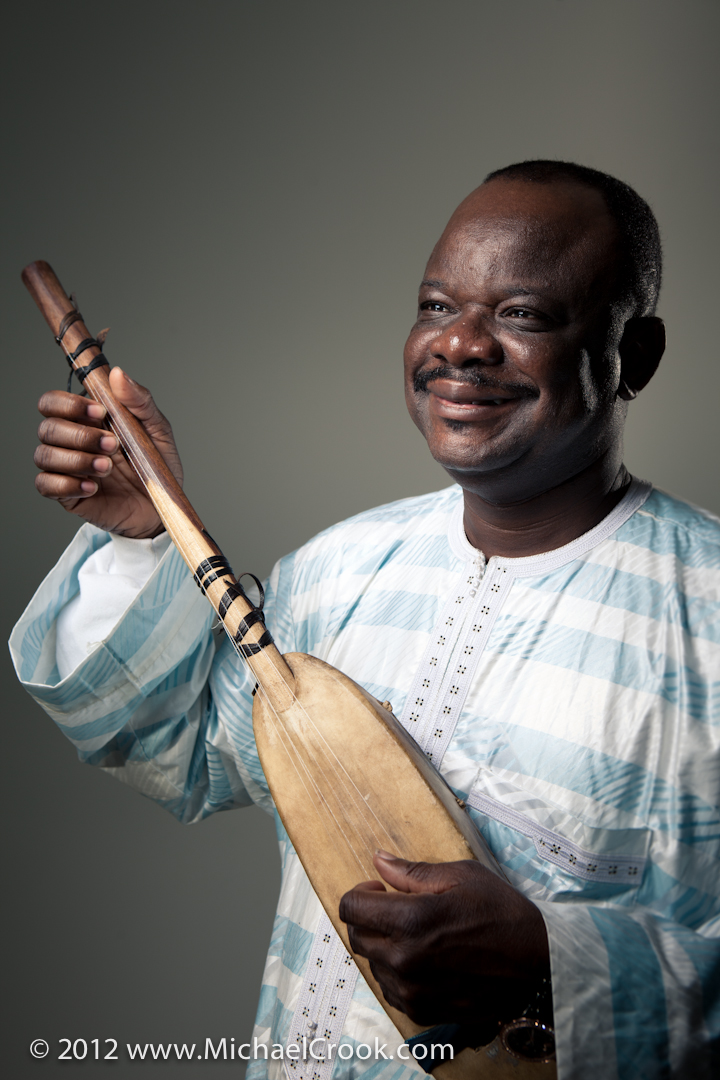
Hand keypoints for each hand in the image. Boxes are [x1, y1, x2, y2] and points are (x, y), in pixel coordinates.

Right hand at [34, 368, 182, 537]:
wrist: (161, 506)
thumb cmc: (155, 466)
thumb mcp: (157, 430)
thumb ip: (139, 401)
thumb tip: (118, 373)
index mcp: (86, 420)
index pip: (53, 402)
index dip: (68, 404)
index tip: (100, 412)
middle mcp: (70, 441)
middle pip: (47, 428)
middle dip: (80, 435)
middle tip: (113, 445)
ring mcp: (66, 468)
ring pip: (44, 456)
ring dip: (77, 460)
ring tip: (107, 468)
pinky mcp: (66, 495)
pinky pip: (45, 485)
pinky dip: (67, 484)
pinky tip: (92, 487)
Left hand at [339, 852, 548, 1027]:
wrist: (538, 961)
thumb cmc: (501, 912)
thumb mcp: (460, 876)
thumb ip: (411, 872)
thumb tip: (378, 861)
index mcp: (411, 921)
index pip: (350, 908)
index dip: (360, 894)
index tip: (379, 891)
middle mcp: (405, 960)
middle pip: (356, 936)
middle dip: (370, 918)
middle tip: (396, 909)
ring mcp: (412, 990)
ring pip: (372, 964)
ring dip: (384, 946)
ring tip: (416, 935)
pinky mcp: (423, 1010)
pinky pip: (390, 989)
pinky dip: (398, 973)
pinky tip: (424, 959)